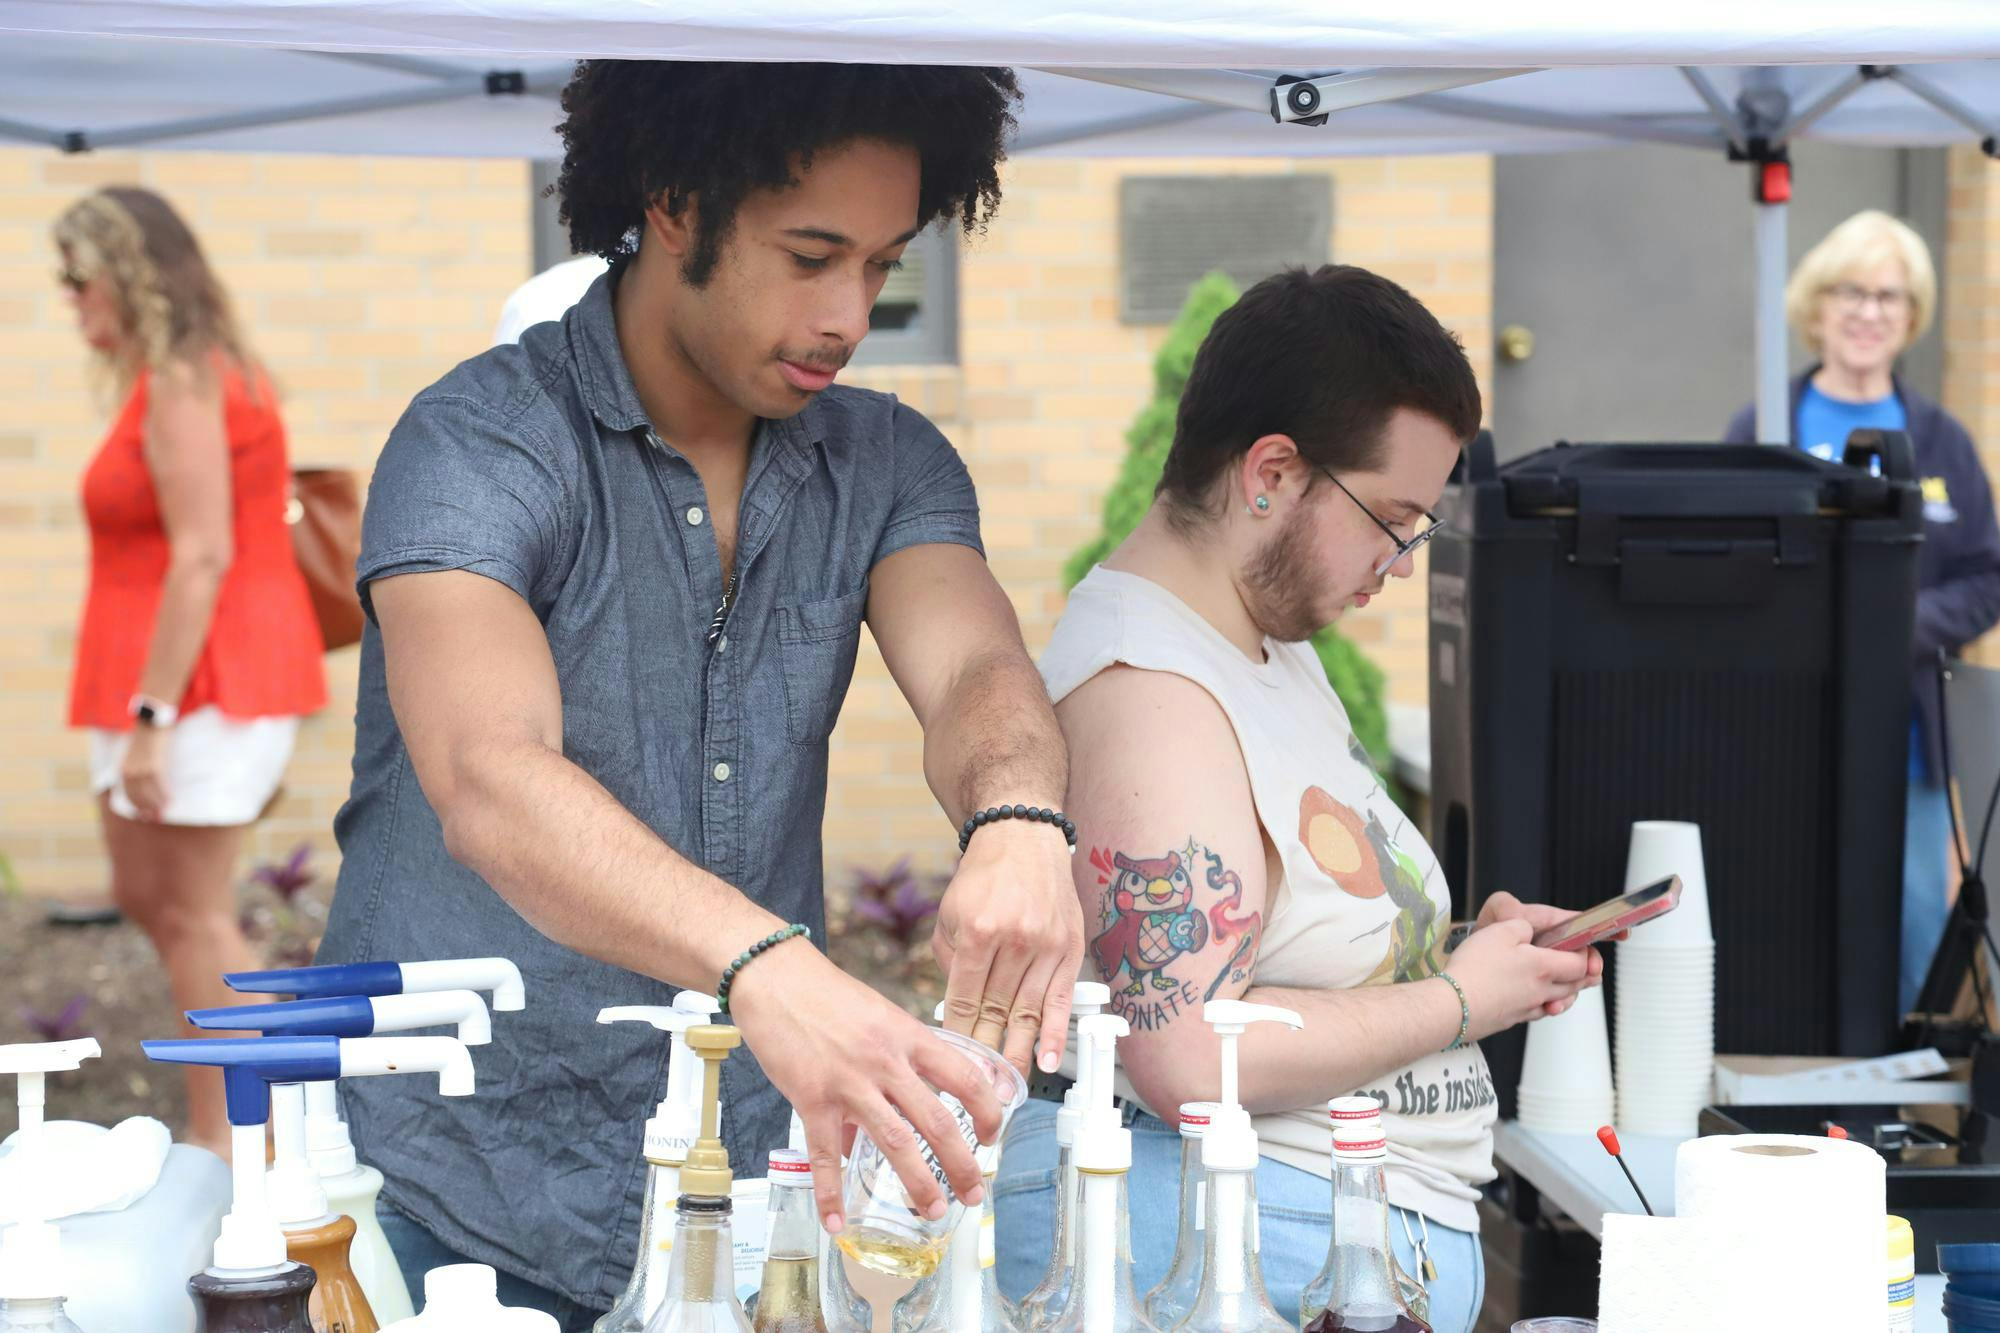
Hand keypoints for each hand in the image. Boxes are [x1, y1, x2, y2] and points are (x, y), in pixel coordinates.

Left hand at [121, 726, 171, 821]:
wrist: (151, 722)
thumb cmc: (146, 737)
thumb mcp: (136, 755)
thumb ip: (136, 768)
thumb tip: (144, 782)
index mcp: (123, 770)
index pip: (127, 795)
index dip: (136, 806)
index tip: (143, 815)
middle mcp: (129, 772)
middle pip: (138, 797)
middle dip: (146, 809)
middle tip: (156, 817)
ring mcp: (141, 770)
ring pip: (149, 794)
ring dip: (157, 804)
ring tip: (164, 810)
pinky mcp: (154, 766)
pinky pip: (159, 786)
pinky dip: (164, 795)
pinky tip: (170, 800)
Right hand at [729, 938, 1002, 1233]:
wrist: (774, 976)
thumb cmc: (825, 994)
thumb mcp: (876, 1017)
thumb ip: (892, 1062)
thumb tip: (887, 1112)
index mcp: (908, 1036)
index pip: (965, 1076)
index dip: (987, 1110)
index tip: (992, 1136)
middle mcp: (886, 1061)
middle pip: (938, 1120)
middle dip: (962, 1163)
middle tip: (973, 1193)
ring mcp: (849, 1082)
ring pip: (895, 1142)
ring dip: (918, 1183)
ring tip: (932, 1211)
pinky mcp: (812, 1098)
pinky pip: (826, 1154)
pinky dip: (831, 1192)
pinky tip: (837, 1220)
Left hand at [933, 819, 1084, 1076]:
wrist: (1023, 837)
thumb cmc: (984, 875)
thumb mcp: (950, 912)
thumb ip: (949, 959)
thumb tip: (953, 1008)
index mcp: (979, 931)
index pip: (966, 998)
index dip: (959, 1035)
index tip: (953, 1062)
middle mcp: (1015, 940)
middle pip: (998, 1012)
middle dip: (986, 1055)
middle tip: (979, 1090)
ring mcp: (1046, 946)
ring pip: (1029, 1012)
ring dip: (1018, 1054)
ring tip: (1008, 1088)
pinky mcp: (1069, 948)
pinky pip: (1061, 1000)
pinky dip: (1053, 1034)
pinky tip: (1044, 1061)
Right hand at [1474, 891, 1607, 1009]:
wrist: (1452, 1007)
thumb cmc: (1475, 968)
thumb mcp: (1500, 931)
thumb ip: (1523, 926)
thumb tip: (1531, 929)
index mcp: (1544, 967)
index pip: (1581, 964)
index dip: (1585, 954)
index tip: (1580, 945)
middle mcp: (1542, 991)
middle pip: (1575, 985)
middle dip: (1582, 974)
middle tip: (1585, 965)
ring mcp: (1528, 1009)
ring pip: (1559, 1001)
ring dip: (1566, 992)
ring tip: (1565, 983)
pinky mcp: (1512, 1019)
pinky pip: (1538, 1011)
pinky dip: (1544, 1004)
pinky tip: (1535, 998)